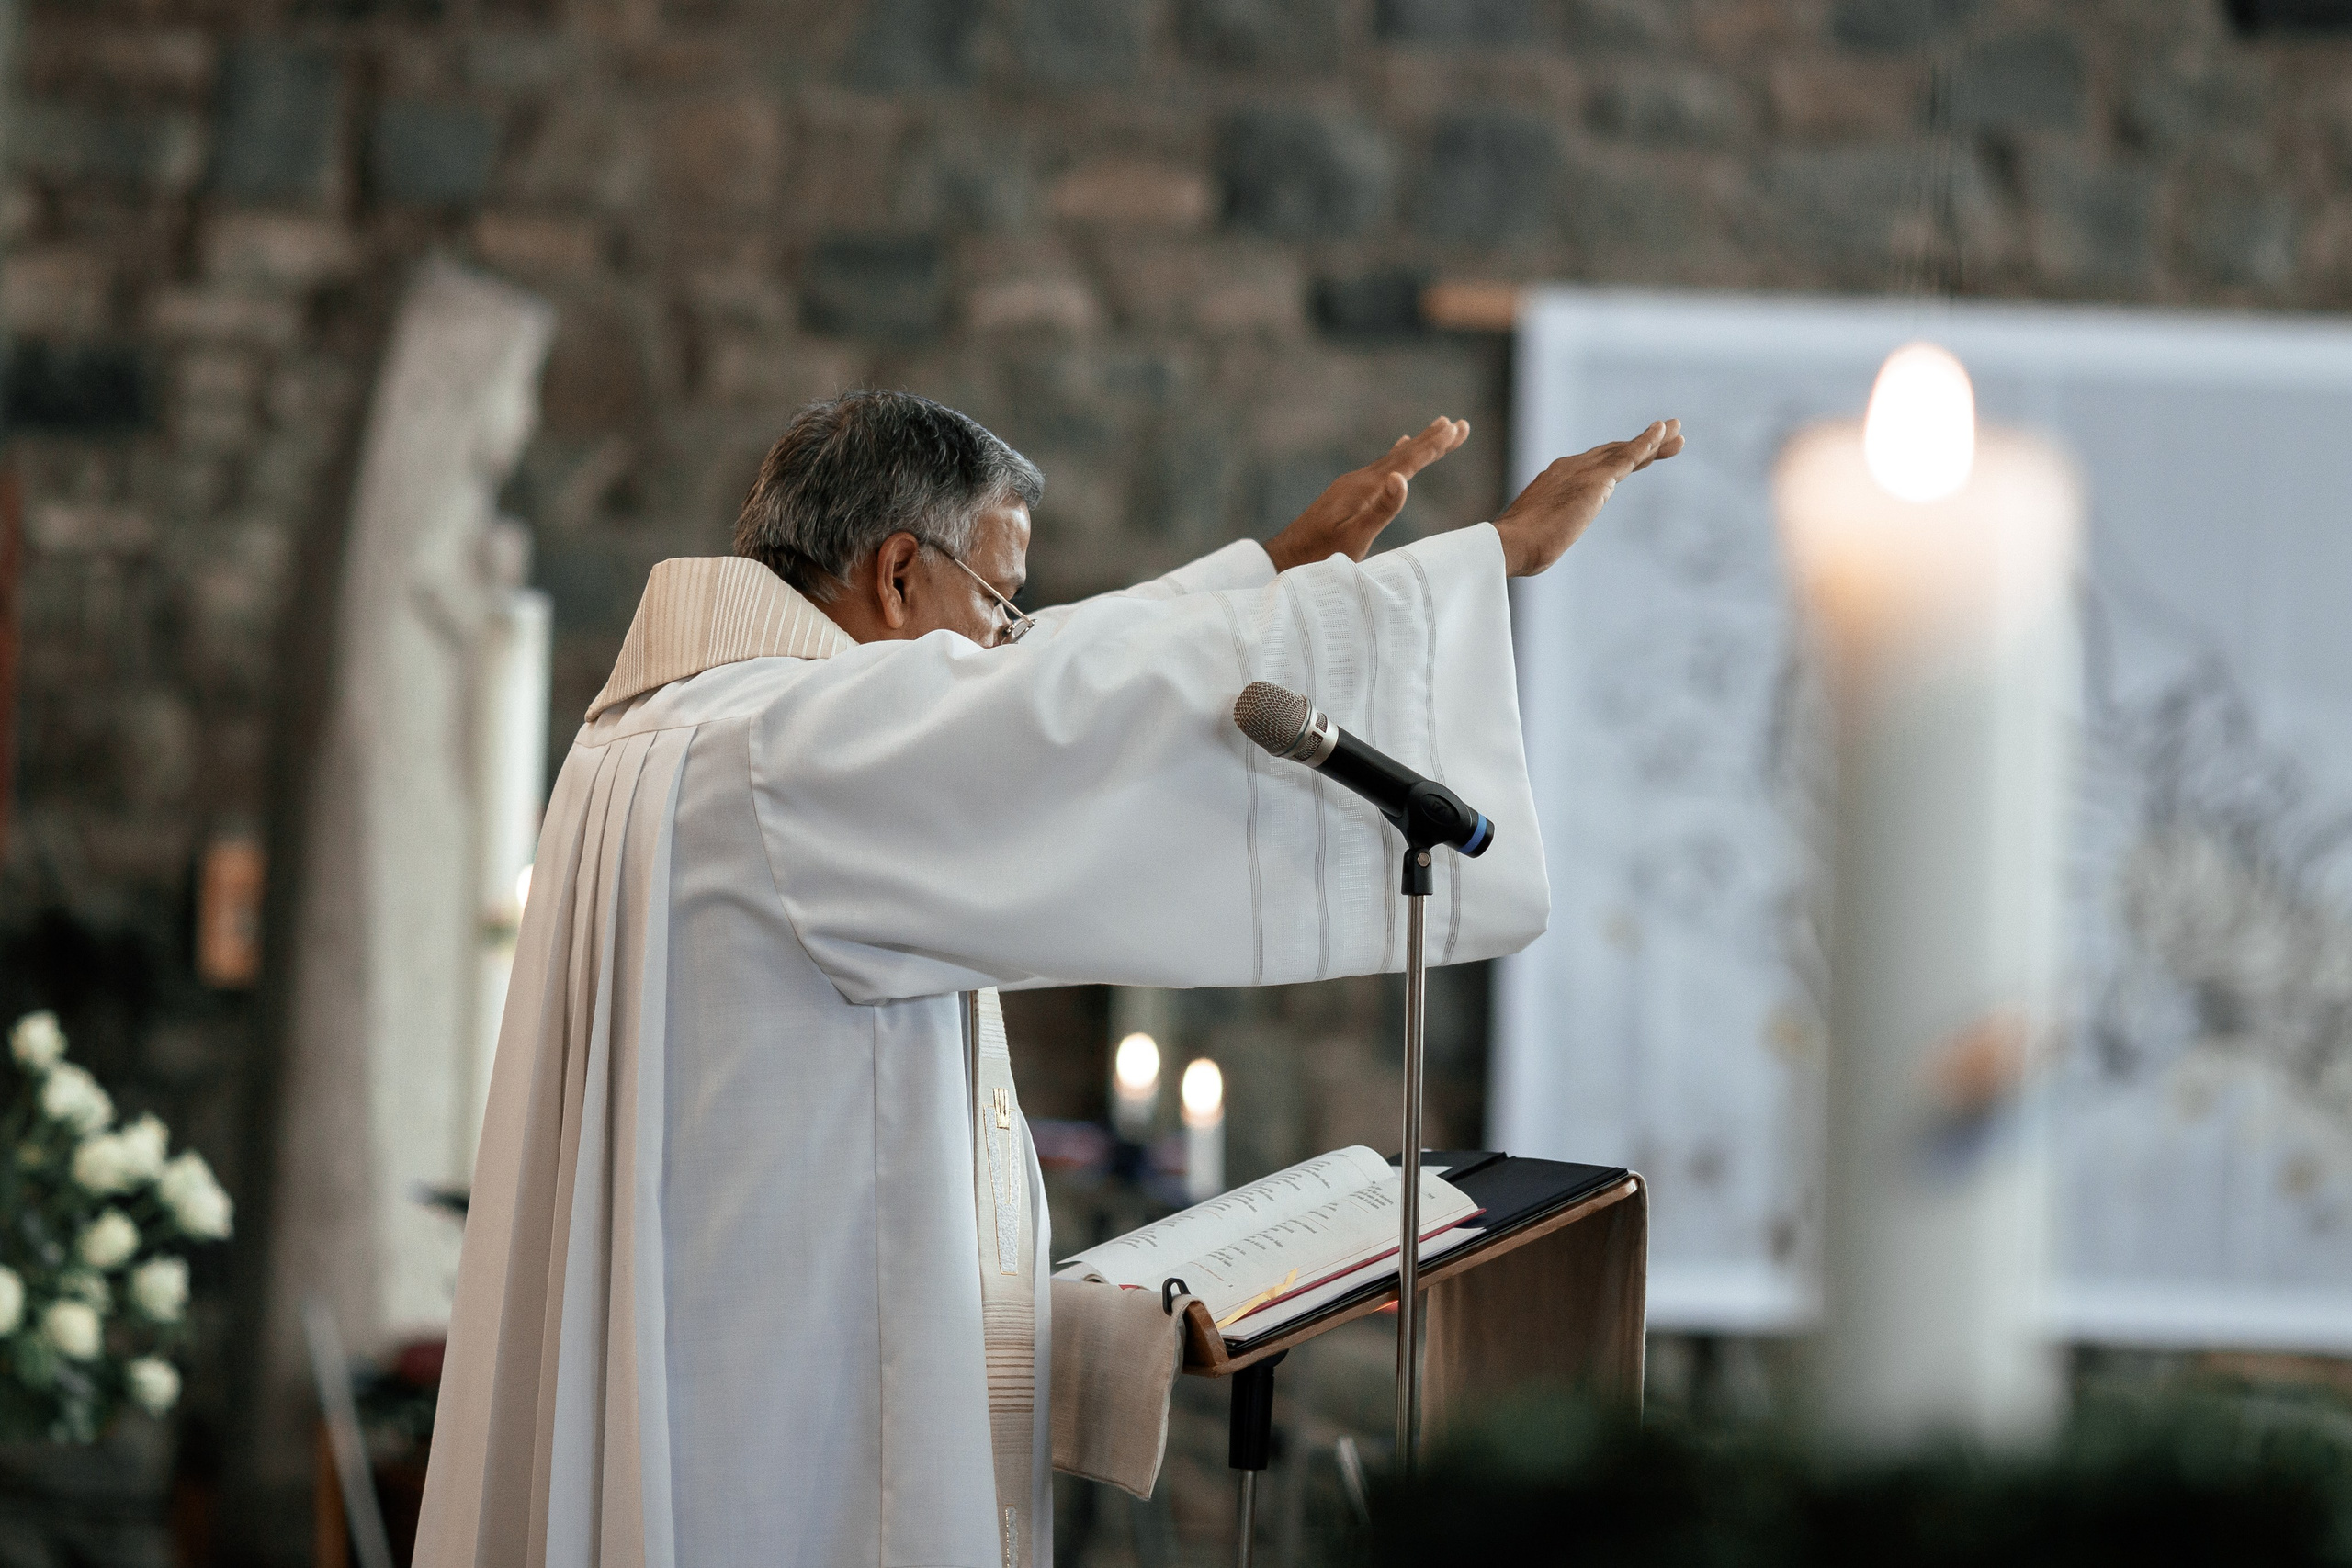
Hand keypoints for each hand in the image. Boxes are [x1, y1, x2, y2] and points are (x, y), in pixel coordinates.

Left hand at [1263, 417, 1470, 572]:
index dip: (1434, 446)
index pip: (1407, 462)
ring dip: (1418, 445)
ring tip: (1437, 429)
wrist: (1285, 558)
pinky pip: (1381, 467)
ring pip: (1393, 459)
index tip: (1457, 427)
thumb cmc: (1321, 554)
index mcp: (1365, 488)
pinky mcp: (1348, 493)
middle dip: (1433, 439)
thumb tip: (1402, 478)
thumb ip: (1381, 509)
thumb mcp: (1355, 537)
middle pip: (1403, 454)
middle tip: (1459, 424)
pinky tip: (1398, 452)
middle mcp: (1359, 479)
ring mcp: (1352, 485)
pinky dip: (1396, 456)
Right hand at [1492, 419, 1682, 576]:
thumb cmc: (1518, 550)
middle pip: (1615, 452)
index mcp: (1557, 480)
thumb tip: (1542, 545)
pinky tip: (1663, 432)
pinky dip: (1647, 442)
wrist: (1509, 545)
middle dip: (1644, 445)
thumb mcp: (1539, 536)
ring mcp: (1583, 471)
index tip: (1643, 457)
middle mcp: (1571, 468)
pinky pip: (1628, 456)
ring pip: (1625, 451)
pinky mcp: (1596, 480)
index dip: (1622, 458)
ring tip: (1677, 431)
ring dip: (1654, 440)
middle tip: (1670, 435)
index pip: (1597, 466)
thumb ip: (1547, 532)